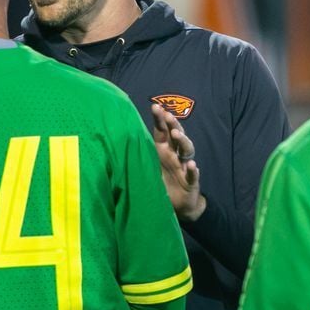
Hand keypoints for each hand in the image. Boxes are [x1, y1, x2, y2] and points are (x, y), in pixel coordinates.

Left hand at [151, 103, 205, 221]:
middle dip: (173, 124)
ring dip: (183, 141)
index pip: (162, 131)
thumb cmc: (162, 181)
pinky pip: (193, 174)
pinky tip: (191, 165)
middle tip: (167, 115)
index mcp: (163, 150)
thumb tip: (117, 140)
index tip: (155, 106)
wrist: (179, 204)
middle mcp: (175, 155)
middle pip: (176, 136)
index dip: (160, 119)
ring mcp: (184, 167)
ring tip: (176, 134)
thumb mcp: (148, 166)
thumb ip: (140, 154)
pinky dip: (192, 170)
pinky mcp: (191, 181)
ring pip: (186, 151)